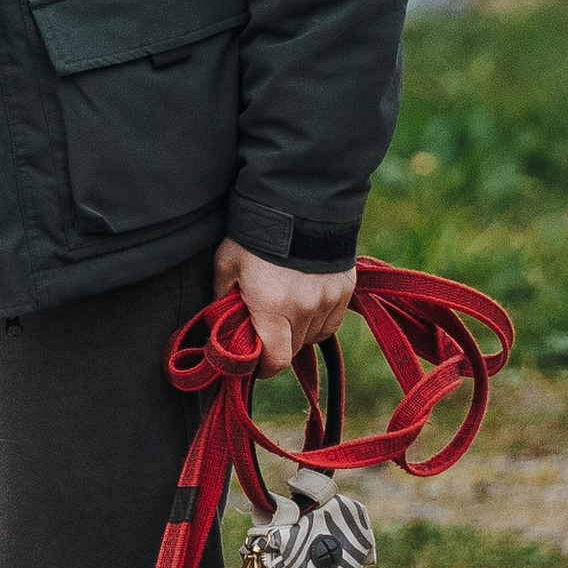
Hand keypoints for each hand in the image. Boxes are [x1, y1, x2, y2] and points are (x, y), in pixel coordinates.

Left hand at [213, 237, 356, 376]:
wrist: (298, 199)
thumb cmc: (255, 234)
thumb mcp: (226, 265)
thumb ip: (223, 301)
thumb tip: (222, 328)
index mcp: (273, 307)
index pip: (276, 361)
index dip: (263, 368)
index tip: (254, 361)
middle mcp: (305, 309)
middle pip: (294, 349)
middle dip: (278, 345)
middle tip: (265, 326)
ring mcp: (330, 299)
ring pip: (314, 336)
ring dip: (299, 332)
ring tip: (285, 307)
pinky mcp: (346, 289)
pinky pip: (332, 321)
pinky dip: (319, 319)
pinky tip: (306, 301)